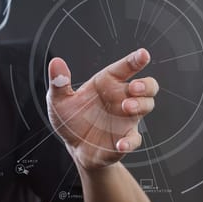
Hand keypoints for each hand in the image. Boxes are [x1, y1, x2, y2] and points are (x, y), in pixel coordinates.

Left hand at [46, 49, 158, 169]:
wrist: (74, 147)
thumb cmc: (71, 119)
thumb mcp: (59, 100)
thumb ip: (59, 82)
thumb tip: (55, 63)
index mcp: (106, 83)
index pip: (125, 68)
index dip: (135, 60)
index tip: (143, 54)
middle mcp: (121, 98)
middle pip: (147, 86)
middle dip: (145, 84)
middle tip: (134, 87)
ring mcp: (126, 118)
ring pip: (146, 106)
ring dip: (140, 105)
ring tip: (126, 107)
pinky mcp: (124, 138)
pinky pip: (134, 139)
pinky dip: (130, 141)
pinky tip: (120, 143)